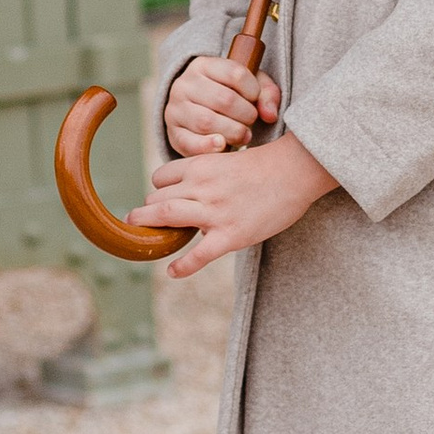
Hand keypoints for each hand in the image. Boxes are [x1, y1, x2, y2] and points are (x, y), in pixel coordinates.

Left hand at [144, 129, 336, 277]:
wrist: (296, 171)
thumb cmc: (268, 166)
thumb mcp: (229, 161)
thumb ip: (208, 176)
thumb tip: (195, 195)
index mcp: (201, 165)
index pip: (162, 177)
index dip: (157, 189)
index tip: (158, 199)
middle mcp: (202, 186)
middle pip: (157, 197)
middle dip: (146, 211)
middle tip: (137, 221)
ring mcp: (215, 211)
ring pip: (167, 217)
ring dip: (148, 227)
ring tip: (139, 240)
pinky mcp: (230, 235)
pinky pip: (198, 255)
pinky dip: (182, 266)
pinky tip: (173, 272)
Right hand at [163, 54, 279, 154]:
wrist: (198, 109)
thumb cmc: (230, 95)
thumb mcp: (248, 86)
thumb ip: (266, 94)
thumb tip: (270, 115)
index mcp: (203, 65)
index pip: (235, 73)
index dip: (253, 90)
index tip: (255, 98)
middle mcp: (185, 84)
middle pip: (224, 99)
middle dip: (246, 114)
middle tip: (251, 120)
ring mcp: (175, 108)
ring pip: (207, 121)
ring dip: (233, 132)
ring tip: (243, 135)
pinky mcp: (173, 133)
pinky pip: (189, 142)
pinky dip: (209, 147)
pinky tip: (223, 146)